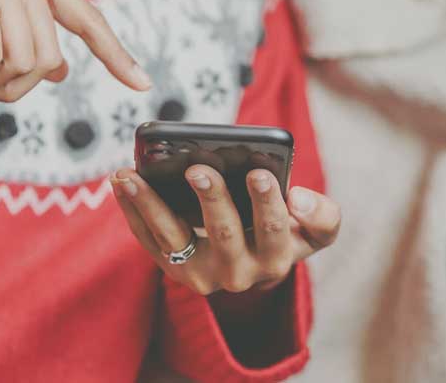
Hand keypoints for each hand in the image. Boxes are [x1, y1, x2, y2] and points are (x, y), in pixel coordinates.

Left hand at [111, 166, 339, 294]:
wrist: (251, 269)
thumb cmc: (283, 235)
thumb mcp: (313, 233)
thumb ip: (323, 217)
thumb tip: (299, 197)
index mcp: (276, 259)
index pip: (273, 230)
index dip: (267, 203)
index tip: (259, 173)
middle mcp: (238, 274)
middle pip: (223, 233)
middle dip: (211, 199)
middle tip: (198, 169)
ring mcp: (200, 275)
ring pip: (173, 238)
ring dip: (151, 204)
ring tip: (133, 175)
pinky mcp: (171, 269)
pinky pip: (148, 239)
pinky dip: (132, 209)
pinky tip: (122, 181)